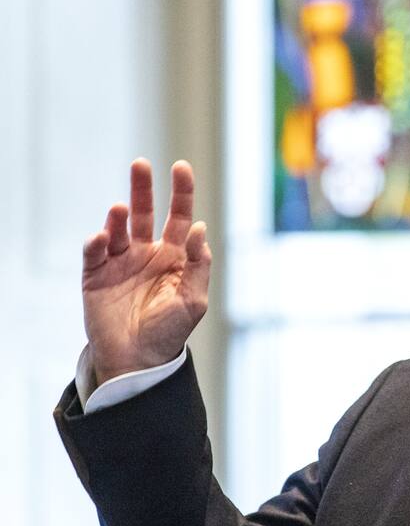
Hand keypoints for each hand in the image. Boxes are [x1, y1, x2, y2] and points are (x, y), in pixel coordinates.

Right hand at [82, 158, 211, 385]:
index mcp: (175, 257)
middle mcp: (147, 253)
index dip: (181, 192)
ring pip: (118, 228)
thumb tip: (199, 228)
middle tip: (141, 164)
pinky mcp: (96, 275)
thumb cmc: (170, 332)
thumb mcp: (193, 300)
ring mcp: (120, 262)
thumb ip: (198, 265)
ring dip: (119, 217)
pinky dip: (96, 242)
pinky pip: (94, 252)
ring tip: (121, 209)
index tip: (181, 168)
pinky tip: (102, 237)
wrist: (139, 361)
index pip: (180, 218)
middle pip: (145, 212)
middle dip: (143, 187)